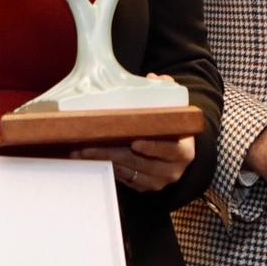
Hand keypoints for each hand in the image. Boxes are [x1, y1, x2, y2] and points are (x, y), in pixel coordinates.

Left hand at [74, 74, 194, 191]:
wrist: (177, 148)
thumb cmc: (172, 126)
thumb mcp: (175, 108)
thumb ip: (166, 90)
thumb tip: (153, 78)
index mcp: (183, 151)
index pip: (169, 150)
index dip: (152, 148)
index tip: (134, 143)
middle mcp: (172, 170)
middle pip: (140, 163)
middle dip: (112, 153)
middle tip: (89, 146)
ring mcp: (158, 181)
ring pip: (128, 172)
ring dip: (104, 161)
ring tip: (82, 151)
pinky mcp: (144, 187)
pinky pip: (123, 179)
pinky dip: (107, 168)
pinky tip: (91, 158)